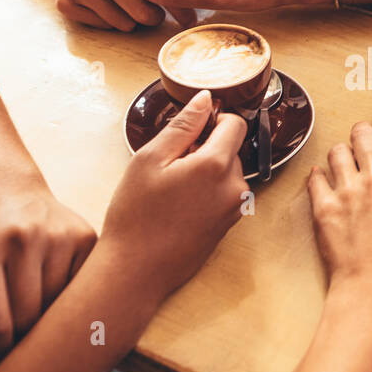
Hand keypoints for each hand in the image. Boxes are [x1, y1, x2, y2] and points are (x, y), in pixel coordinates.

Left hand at [0, 191, 96, 371]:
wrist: (13, 195)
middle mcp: (21, 237)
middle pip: (30, 319)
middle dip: (22, 340)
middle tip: (18, 339)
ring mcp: (59, 235)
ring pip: (61, 308)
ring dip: (49, 322)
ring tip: (37, 315)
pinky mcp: (87, 237)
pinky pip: (84, 291)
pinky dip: (71, 302)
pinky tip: (58, 295)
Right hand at [54, 0, 192, 30]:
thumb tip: (191, 18)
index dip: (177, 8)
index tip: (189, 21)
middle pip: (142, 14)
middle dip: (151, 17)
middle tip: (150, 12)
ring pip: (123, 25)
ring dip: (128, 20)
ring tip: (121, 3)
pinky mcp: (66, 2)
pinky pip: (102, 27)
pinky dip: (108, 21)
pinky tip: (102, 4)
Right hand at [98, 90, 249, 304]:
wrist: (135, 271)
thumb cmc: (136, 215)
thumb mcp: (150, 159)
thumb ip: (183, 125)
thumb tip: (206, 99)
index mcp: (217, 166)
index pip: (234, 124)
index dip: (212, 121)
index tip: (188, 132)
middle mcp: (235, 187)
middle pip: (230, 149)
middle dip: (204, 149)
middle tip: (169, 167)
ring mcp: (234, 209)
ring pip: (227, 172)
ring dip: (204, 172)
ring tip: (171, 190)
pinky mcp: (229, 226)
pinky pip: (223, 195)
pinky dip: (205, 192)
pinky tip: (178, 207)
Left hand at [307, 120, 371, 319]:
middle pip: (362, 134)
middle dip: (363, 133)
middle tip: (363, 140)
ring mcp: (348, 191)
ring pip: (336, 152)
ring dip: (342, 153)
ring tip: (344, 162)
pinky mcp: (324, 207)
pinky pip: (315, 178)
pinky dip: (318, 175)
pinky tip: (323, 180)